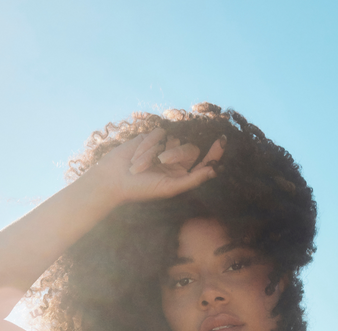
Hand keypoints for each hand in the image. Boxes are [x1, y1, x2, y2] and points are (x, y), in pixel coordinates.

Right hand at [88, 127, 224, 206]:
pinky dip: (148, 145)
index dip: (215, 152)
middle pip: (190, 148)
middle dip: (177, 153)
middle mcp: (176, 161)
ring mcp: (164, 148)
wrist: (114, 180)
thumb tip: (214, 170)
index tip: (223, 140)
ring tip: (140, 166)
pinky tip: (136, 157)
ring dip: (157, 152)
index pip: (205, 162)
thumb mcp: (170, 188)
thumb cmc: (142, 189)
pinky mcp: (151, 138)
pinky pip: (159, 134)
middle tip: (162, 161)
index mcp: (183, 175)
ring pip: (174, 139)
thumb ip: (193, 179)